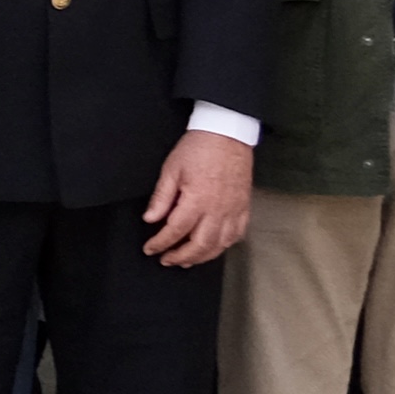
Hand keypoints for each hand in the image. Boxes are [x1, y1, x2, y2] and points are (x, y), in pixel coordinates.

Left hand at [139, 127, 257, 268]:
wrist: (228, 133)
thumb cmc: (199, 147)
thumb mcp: (172, 168)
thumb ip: (161, 197)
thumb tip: (150, 218)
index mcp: (197, 199)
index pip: (175, 230)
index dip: (160, 243)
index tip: (150, 249)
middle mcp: (217, 209)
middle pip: (199, 245)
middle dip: (181, 257)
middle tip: (167, 260)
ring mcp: (234, 210)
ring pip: (220, 245)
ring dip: (202, 257)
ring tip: (187, 260)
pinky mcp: (244, 207)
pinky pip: (237, 235)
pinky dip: (224, 245)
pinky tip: (214, 247)